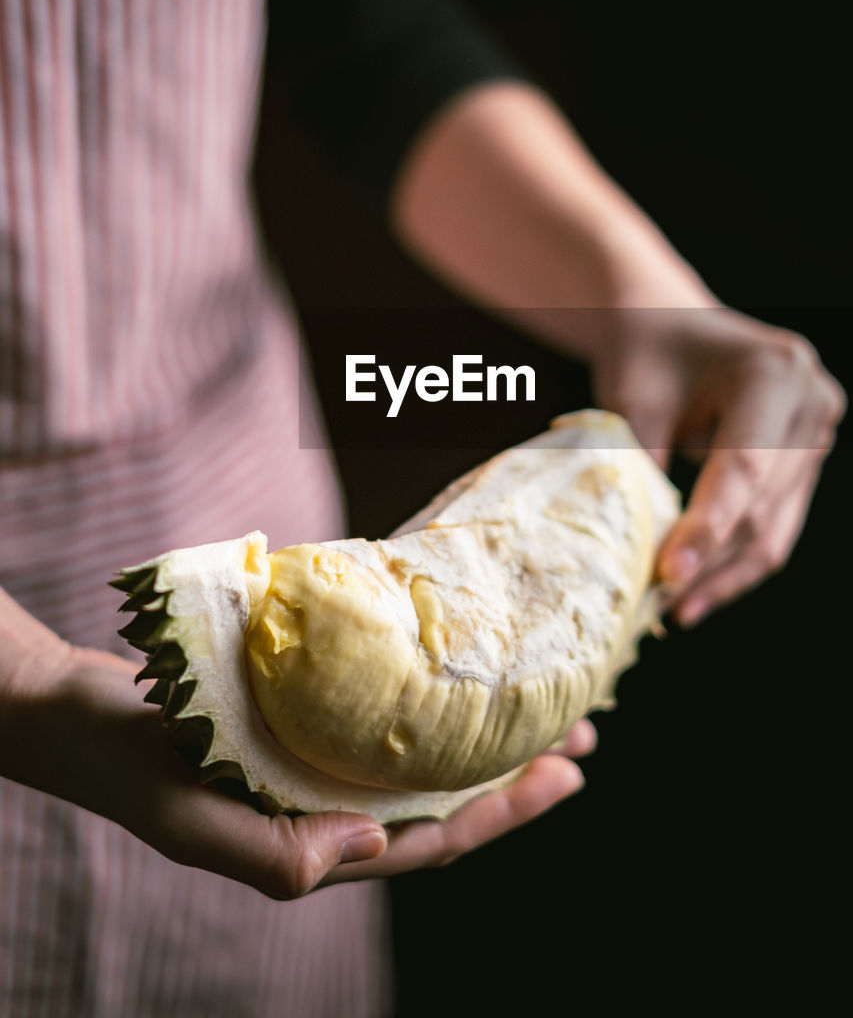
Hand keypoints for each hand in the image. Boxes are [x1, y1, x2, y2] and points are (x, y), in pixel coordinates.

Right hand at [5, 642, 590, 899]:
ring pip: (420, 755)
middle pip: (442, 797)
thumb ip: (273, 854)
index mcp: (314, 843)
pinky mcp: (304, 721)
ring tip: (543, 703)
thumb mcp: (187, 819)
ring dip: (482, 734)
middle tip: (583, 733)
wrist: (80, 715)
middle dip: (515, 774)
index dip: (502, 814)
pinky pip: (382, 713)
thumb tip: (377, 842)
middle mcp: (329, 806)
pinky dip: (426, 697)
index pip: (430, 839)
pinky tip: (452, 668)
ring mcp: (318, 763)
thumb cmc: (127, 766)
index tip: (566, 775)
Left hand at [593, 306, 845, 625]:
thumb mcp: (632, 402)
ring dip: (722, 575)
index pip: (745, 466)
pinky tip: (693, 594)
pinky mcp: (804, 462)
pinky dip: (732, 560)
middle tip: (656, 605)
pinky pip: (773, 523)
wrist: (666, 323)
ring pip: (773, 527)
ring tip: (672, 612)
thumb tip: (636, 553)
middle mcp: (811, 402)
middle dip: (709, 561)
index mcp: (775, 372)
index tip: (668, 574)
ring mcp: (815, 434)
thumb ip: (640, 468)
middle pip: (762, 504)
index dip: (707, 527)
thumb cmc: (643, 352)